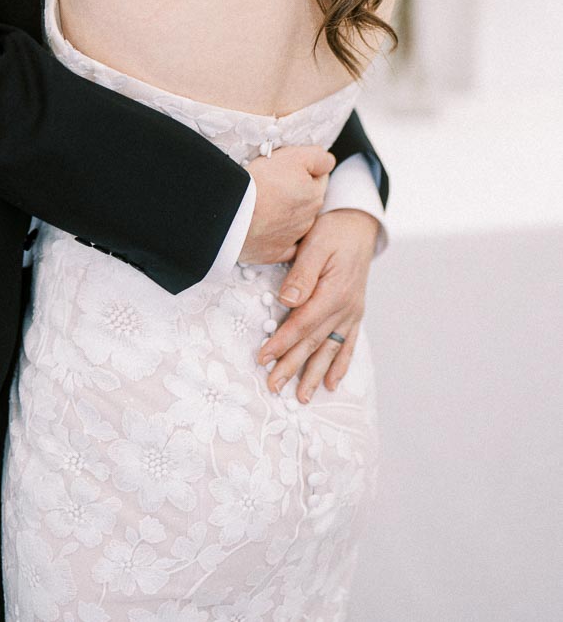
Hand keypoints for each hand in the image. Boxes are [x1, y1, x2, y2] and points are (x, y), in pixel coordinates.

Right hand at [239, 145, 334, 263]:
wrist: (232, 212)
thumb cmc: (261, 182)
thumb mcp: (294, 157)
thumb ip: (318, 158)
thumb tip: (328, 163)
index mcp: (315, 196)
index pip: (319, 178)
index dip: (304, 169)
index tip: (288, 168)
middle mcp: (307, 220)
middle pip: (306, 200)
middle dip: (295, 192)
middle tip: (272, 183)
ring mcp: (290, 239)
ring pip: (293, 222)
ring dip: (284, 212)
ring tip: (262, 202)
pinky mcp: (273, 253)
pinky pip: (280, 245)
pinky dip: (275, 237)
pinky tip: (264, 227)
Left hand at [256, 208, 379, 402]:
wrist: (359, 224)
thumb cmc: (333, 230)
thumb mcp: (316, 244)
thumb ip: (302, 274)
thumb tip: (287, 302)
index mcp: (333, 293)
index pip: (302, 324)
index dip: (281, 343)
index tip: (262, 358)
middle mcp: (345, 308)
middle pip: (314, 342)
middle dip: (292, 366)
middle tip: (273, 386)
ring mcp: (352, 312)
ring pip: (330, 349)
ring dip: (315, 374)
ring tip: (302, 397)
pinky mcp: (354, 312)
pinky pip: (348, 344)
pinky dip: (340, 365)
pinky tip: (332, 384)